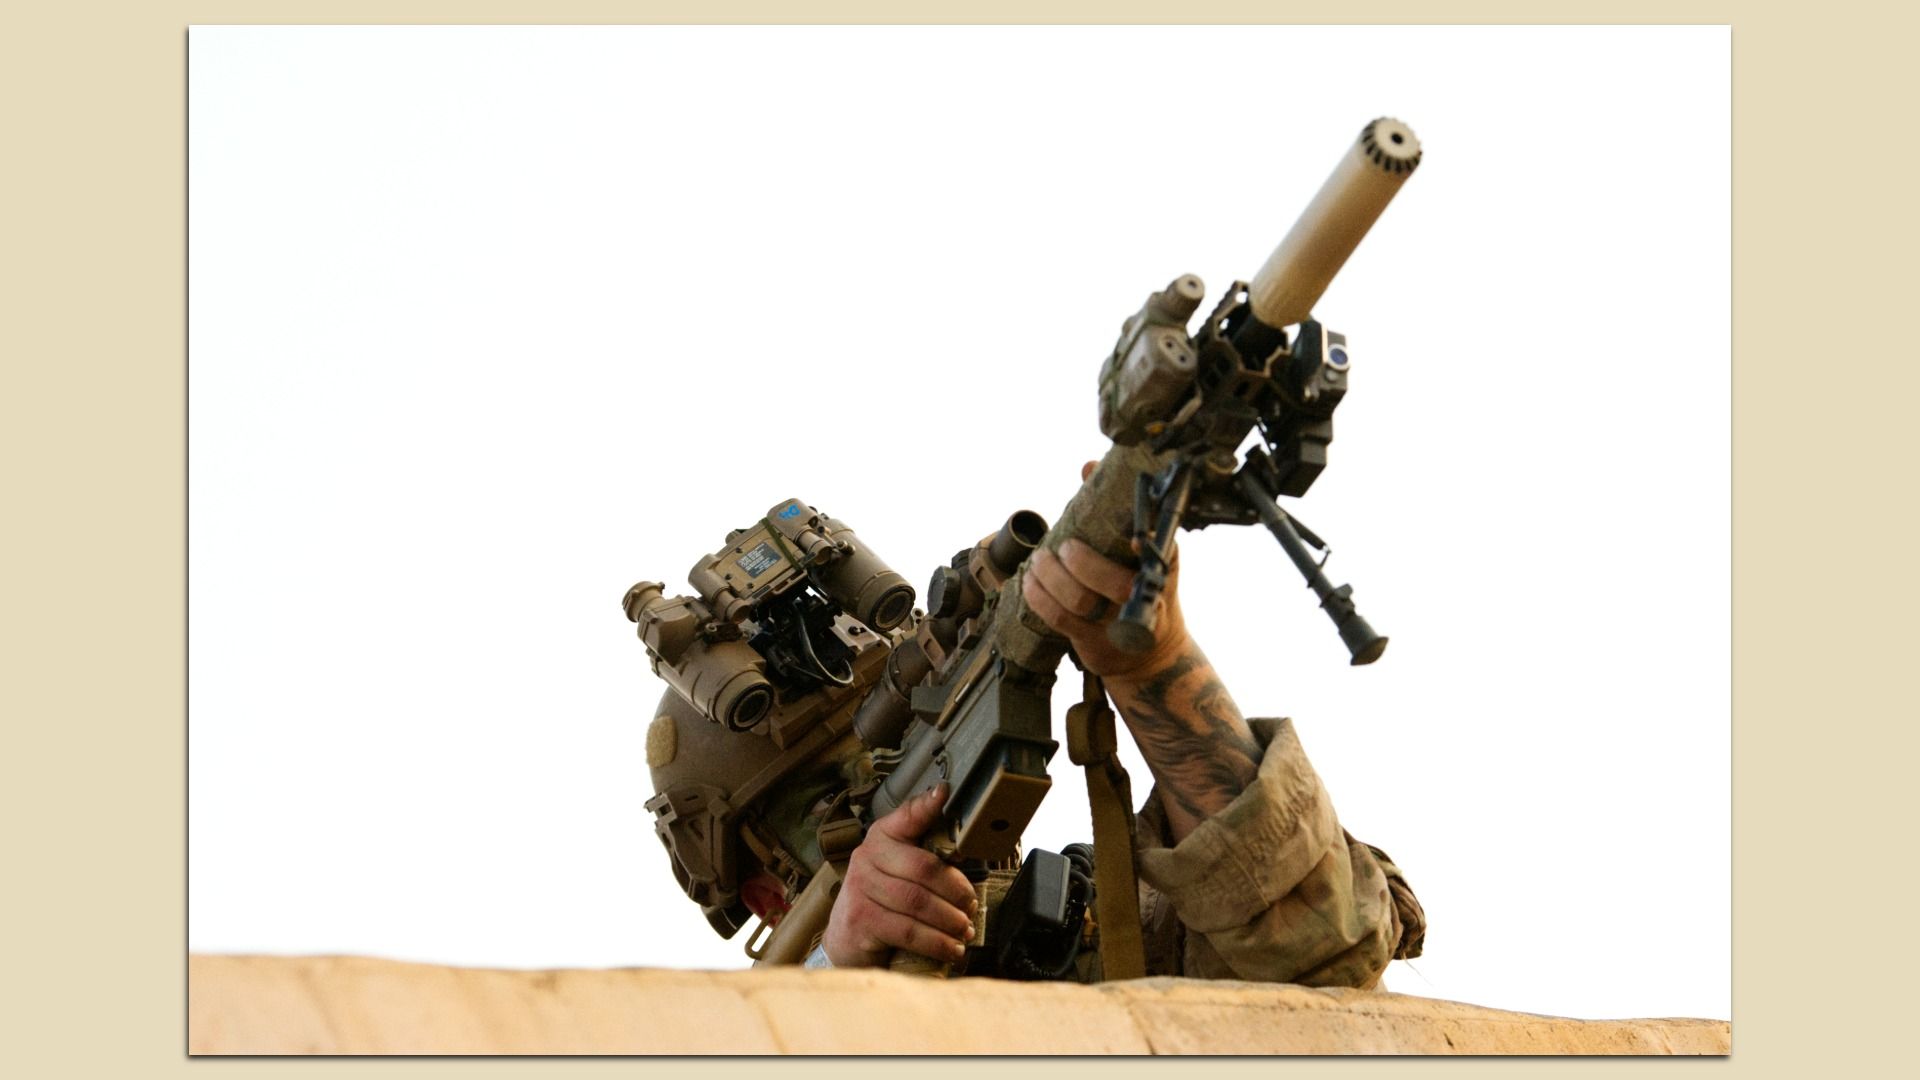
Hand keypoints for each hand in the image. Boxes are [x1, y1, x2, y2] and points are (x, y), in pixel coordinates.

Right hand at [820, 783, 977, 968]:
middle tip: (970, 905)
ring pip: (918, 901)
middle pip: (923, 868)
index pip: (907, 817)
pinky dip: (937, 942)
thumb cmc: (881, 903)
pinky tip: (951, 948)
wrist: (844, 941)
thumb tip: (964, 850)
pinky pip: (909, 930)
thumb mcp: (898, 873)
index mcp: (881, 838)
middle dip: (955, 890)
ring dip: (950, 919)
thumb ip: (925, 857)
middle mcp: (867, 857)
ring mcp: (861, 889)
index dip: (926, 805)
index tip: (945, 792)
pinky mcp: (861, 920)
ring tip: (964, 930)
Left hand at [1021, 464, 1191, 683]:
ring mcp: (1118, 626)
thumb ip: (1114, 510)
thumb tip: (1088, 466)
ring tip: (1039, 561)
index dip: (1147, 548)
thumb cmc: (1143, 588)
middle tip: (1062, 548)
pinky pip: (1060, 620)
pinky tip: (1030, 582)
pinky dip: (1040, 598)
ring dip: (1051, 578)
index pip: (1162, 556)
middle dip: (1083, 564)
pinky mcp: (1093, 643)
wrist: (1153, 652)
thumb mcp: (1143, 551)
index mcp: (1162, 571)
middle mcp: (1144, 600)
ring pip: (1081, 602)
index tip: (1136, 542)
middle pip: (1115, 585)